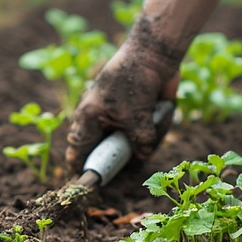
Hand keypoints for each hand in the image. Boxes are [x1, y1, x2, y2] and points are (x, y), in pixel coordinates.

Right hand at [66, 41, 179, 171]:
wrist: (155, 53)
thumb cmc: (134, 77)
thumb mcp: (135, 113)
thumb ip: (140, 140)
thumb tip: (143, 157)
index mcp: (89, 120)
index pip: (78, 153)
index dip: (84, 172)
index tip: (95, 187)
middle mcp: (102, 125)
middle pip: (107, 157)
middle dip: (122, 164)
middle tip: (130, 172)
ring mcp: (121, 124)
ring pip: (130, 151)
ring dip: (146, 142)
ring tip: (156, 118)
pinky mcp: (139, 122)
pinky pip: (146, 140)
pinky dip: (157, 131)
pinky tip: (162, 111)